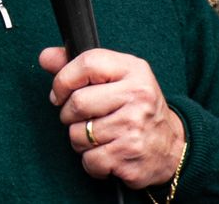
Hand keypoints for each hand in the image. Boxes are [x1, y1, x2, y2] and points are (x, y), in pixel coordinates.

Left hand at [39, 47, 184, 189]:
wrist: (172, 147)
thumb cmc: (136, 108)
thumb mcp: (116, 78)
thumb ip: (79, 67)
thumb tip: (45, 57)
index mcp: (133, 70)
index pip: (88, 63)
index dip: (64, 80)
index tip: (60, 94)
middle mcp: (138, 96)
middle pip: (77, 102)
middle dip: (69, 115)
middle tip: (82, 119)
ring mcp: (134, 128)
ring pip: (78, 134)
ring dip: (80, 140)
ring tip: (99, 136)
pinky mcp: (129, 157)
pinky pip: (89, 160)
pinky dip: (91, 162)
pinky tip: (107, 153)